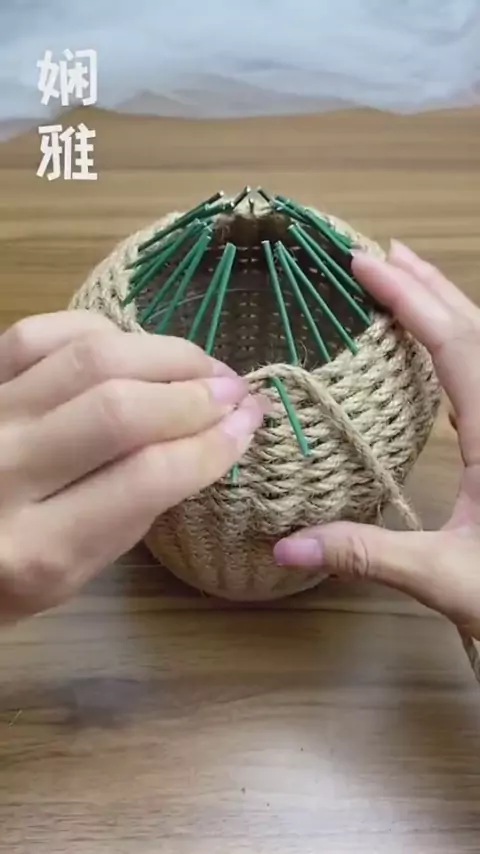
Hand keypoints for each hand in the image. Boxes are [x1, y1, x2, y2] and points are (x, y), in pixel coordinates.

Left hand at [0, 312, 264, 618]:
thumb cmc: (2, 577)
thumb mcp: (74, 575)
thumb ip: (135, 511)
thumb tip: (208, 435)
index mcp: (37, 552)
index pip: (148, 479)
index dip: (212, 444)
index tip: (249, 424)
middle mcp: (1, 478)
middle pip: (118, 410)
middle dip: (194, 393)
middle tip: (234, 389)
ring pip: (85, 359)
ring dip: (161, 353)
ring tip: (199, 363)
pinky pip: (36, 333)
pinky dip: (97, 329)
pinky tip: (128, 345)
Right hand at [274, 241, 479, 639]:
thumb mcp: (443, 576)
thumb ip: (365, 554)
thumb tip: (283, 545)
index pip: (454, 346)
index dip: (409, 299)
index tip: (366, 263)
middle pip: (475, 331)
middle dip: (428, 285)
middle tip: (382, 251)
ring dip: (447, 308)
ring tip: (406, 280)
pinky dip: (458, 347)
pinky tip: (438, 354)